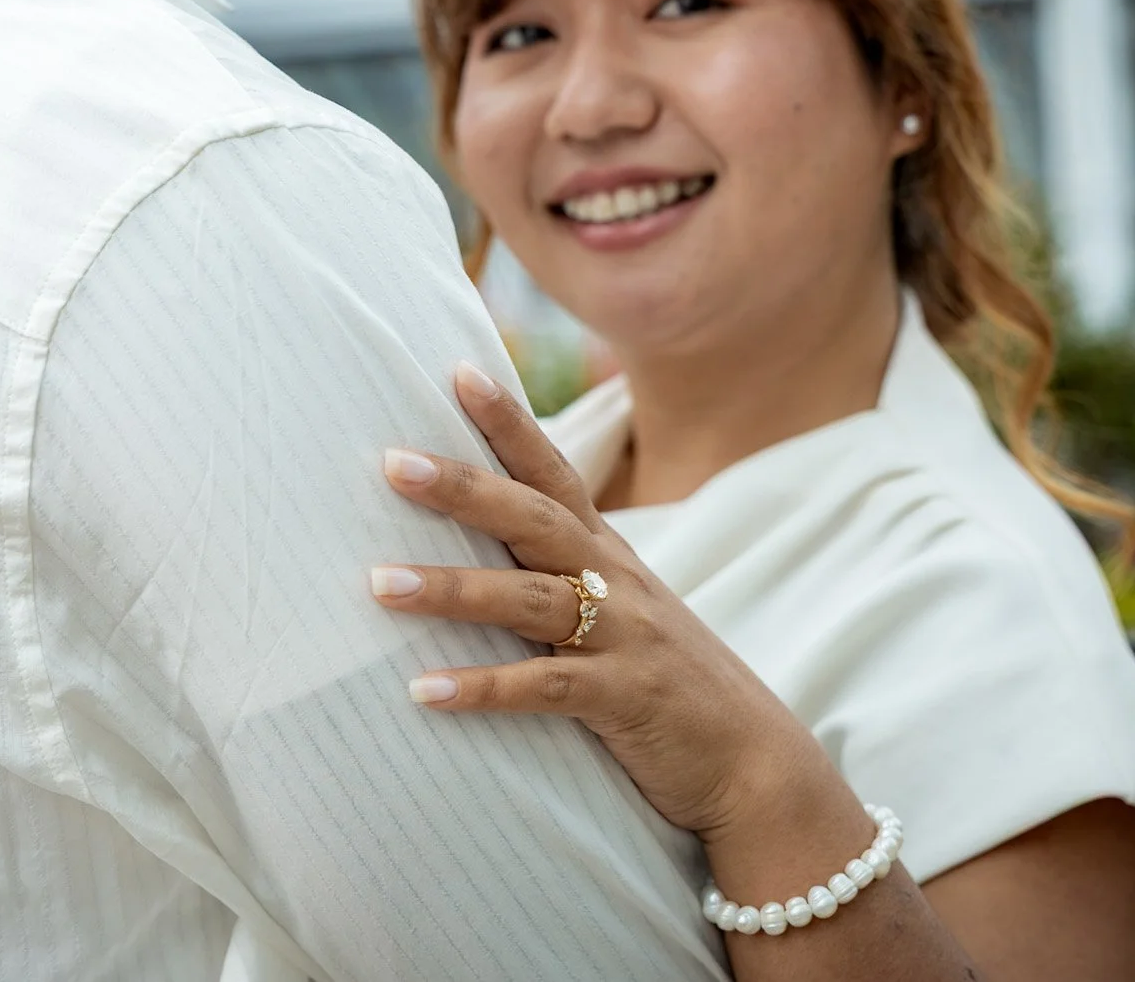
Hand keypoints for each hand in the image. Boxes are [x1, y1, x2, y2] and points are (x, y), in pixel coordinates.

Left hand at [371, 362, 824, 845]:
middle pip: (534, 519)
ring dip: (452, 589)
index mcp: (609, 554)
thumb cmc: (667, 684)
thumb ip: (557, 579)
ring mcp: (624, 638)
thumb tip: (473, 552)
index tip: (460, 372)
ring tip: (378, 583)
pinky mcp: (625, 699)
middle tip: (392, 462)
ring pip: (529, 599)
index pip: (554, 473)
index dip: (510, 423)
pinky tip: (424, 691)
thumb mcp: (618, 614)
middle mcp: (617, 582)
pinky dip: (483, 688)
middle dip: (464, 487)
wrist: (755, 762)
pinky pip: (544, 688)